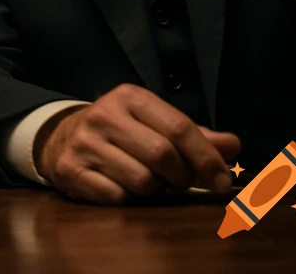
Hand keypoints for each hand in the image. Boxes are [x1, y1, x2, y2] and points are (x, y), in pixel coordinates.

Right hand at [34, 83, 239, 203]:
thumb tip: (233, 146)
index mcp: (129, 97)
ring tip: (147, 179)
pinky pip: (118, 197)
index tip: (223, 182)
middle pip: (163, 155)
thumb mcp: (154, 124)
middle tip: (181, 182)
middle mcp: (104, 115)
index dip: (207, 158)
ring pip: (143, 180)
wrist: (62, 138)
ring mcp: (84, 142)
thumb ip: (195, 136)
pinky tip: (121, 185)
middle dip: (182, 177)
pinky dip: (128, 198)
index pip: (179, 127)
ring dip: (154, 189)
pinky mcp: (70, 169)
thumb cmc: (122, 132)